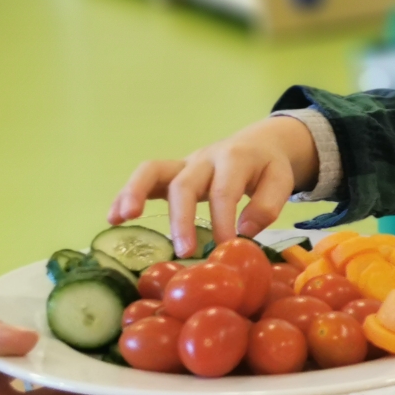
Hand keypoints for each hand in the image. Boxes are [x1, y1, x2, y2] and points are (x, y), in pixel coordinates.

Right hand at [108, 115, 317, 255]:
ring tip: (124, 217)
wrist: (257, 143)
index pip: (223, 190)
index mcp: (234, 158)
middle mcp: (204, 159)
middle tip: (185, 251)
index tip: (225, 247)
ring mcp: (184, 164)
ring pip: (154, 171)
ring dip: (136, 193)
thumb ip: (268, 204)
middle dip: (182, 218)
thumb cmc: (267, 168)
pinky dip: (125, 195)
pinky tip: (113, 219)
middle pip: (185, 183)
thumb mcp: (281, 180)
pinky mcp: (171, 174)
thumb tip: (244, 231)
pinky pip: (145, 179)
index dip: (222, 220)